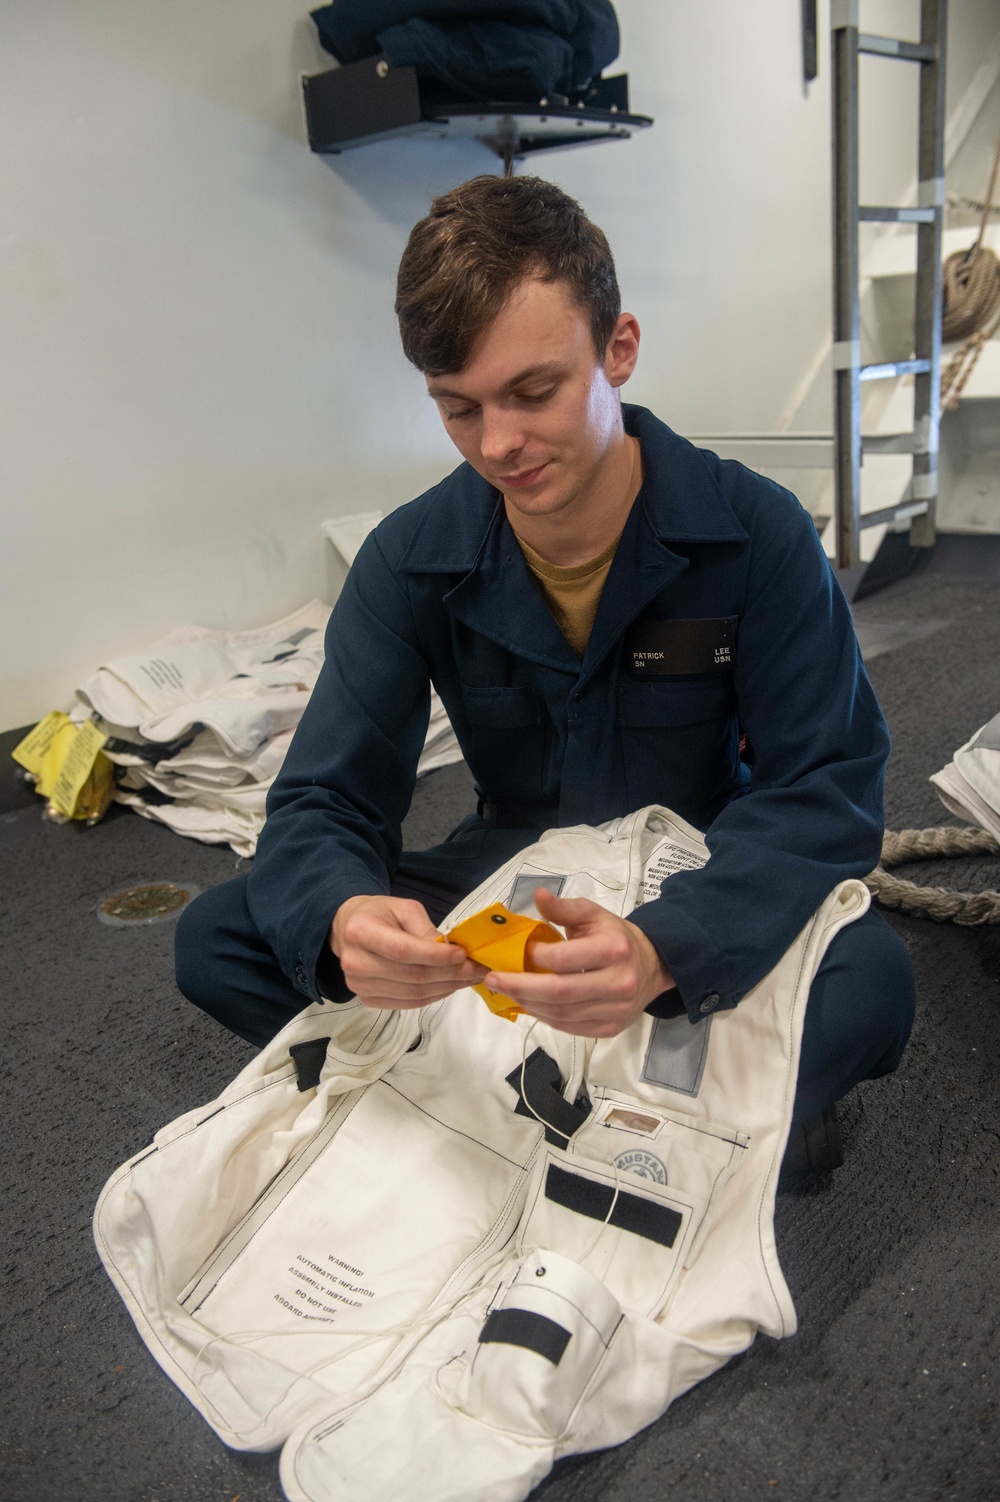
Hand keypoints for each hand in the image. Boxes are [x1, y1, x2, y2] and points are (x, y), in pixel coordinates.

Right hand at [330, 894, 486, 1009]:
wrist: (349, 930)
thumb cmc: (380, 914)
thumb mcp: (404, 908)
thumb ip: (425, 929)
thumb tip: (451, 952)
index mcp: (361, 931)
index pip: (404, 951)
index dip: (437, 956)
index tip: (463, 954)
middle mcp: (355, 962)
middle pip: (412, 976)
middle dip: (451, 974)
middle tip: (477, 969)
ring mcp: (359, 986)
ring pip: (414, 994)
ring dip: (447, 988)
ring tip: (469, 978)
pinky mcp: (367, 1000)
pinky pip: (408, 1004)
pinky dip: (434, 996)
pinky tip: (449, 986)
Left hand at [483, 888, 673, 1038]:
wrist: (651, 966)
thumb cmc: (615, 936)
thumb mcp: (593, 914)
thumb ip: (564, 908)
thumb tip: (538, 896)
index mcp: (613, 949)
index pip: (563, 959)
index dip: (533, 958)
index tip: (515, 953)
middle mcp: (618, 982)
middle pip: (559, 992)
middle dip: (520, 987)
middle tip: (493, 980)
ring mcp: (615, 1010)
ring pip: (561, 1014)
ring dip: (528, 1003)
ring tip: (507, 991)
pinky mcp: (610, 1028)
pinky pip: (569, 1026)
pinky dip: (544, 1016)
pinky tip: (530, 1004)